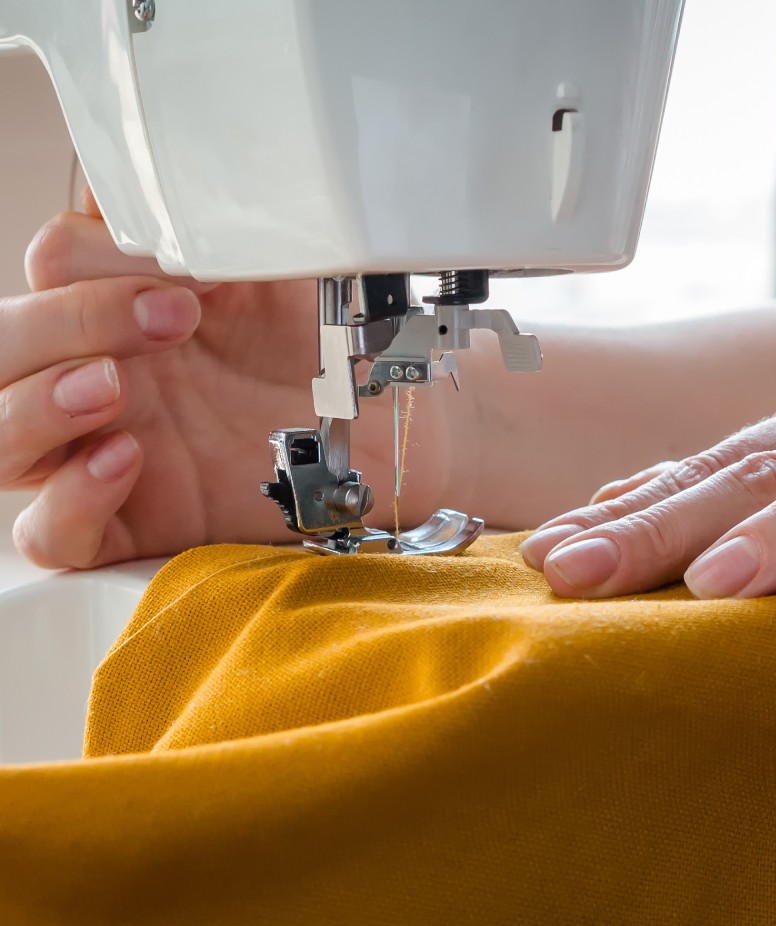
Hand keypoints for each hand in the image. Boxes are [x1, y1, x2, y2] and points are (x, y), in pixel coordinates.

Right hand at [2, 197, 445, 567]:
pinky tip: (125, 461)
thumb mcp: (279, 276)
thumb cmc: (326, 355)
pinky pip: (50, 532)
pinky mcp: (133, 525)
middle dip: (62, 324)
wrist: (386, 430)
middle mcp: (104, 380)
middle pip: (1, 350)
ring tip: (114, 387)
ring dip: (38, 403)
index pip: (48, 269)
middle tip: (169, 321)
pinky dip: (69, 499)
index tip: (188, 276)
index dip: (94, 263)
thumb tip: (149, 191)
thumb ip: (210, 232)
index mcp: (124, 311)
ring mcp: (107, 454)